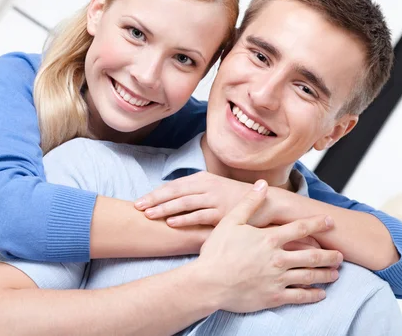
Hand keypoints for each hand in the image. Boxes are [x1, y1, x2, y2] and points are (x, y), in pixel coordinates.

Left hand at [135, 171, 275, 227]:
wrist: (264, 202)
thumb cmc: (235, 198)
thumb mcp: (214, 189)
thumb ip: (195, 192)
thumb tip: (172, 199)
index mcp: (203, 178)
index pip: (173, 185)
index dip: (155, 193)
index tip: (139, 201)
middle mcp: (207, 186)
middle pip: (175, 192)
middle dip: (154, 199)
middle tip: (137, 207)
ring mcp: (215, 198)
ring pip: (184, 203)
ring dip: (165, 209)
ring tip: (149, 215)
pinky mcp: (223, 212)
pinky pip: (199, 215)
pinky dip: (184, 219)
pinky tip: (171, 223)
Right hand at [192, 180, 342, 312]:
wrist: (208, 283)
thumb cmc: (217, 252)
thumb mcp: (231, 222)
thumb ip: (249, 203)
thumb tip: (262, 184)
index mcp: (270, 239)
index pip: (301, 228)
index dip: (317, 224)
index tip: (330, 222)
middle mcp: (278, 259)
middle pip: (312, 255)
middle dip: (329, 255)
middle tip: (340, 254)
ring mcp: (278, 279)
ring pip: (309, 276)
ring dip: (325, 274)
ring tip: (335, 273)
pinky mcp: (273, 297)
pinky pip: (299, 296)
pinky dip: (313, 295)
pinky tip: (320, 293)